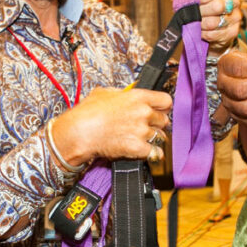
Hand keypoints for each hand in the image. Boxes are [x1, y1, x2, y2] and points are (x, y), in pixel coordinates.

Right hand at [49, 86, 172, 165]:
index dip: (163, 107)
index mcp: (138, 97)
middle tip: (148, 127)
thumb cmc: (88, 112)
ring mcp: (142, 131)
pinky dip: (152, 154)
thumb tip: (125, 94)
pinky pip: (156, 153)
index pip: (166, 101)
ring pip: (160, 137)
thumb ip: (122, 94)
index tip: (160, 111)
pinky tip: (146, 152)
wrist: (80, 132)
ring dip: (154, 139)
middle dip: (157, 124)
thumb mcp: (105, 92)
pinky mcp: (138, 148)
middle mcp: (143, 113)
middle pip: (164, 120)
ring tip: (144, 139)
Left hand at [171, 0, 240, 54]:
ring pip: (215, 22)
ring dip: (200, 24)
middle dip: (200, 12)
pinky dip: (204, 34)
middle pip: (218, 6)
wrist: (208, 27)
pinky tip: (201, 31)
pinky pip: (215, 34)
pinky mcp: (233, 31)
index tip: (195, 1)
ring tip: (196, 23)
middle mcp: (234, 0)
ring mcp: (235, 16)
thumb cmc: (199, 7)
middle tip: (193, 14)